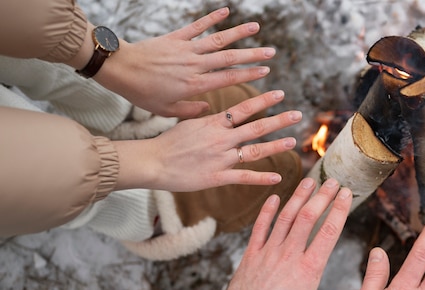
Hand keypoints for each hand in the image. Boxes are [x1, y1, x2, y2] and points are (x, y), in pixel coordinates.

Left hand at [94, 7, 276, 117]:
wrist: (120, 70)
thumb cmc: (142, 93)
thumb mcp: (166, 110)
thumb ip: (190, 111)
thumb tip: (208, 109)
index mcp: (194, 85)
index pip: (228, 78)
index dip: (249, 74)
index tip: (266, 72)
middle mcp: (194, 65)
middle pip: (229, 58)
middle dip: (253, 55)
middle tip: (272, 52)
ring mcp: (186, 49)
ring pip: (218, 40)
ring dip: (239, 33)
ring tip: (257, 28)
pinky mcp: (176, 38)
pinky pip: (197, 26)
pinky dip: (212, 18)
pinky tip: (226, 11)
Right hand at [113, 90, 300, 191]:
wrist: (152, 162)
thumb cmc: (166, 142)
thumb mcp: (186, 122)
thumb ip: (204, 118)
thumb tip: (212, 110)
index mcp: (214, 123)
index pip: (244, 108)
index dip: (264, 101)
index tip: (280, 93)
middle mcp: (221, 138)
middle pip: (256, 127)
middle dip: (279, 120)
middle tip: (298, 114)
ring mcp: (221, 158)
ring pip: (254, 151)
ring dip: (276, 146)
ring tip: (292, 141)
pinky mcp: (217, 176)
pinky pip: (244, 177)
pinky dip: (261, 178)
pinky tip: (277, 178)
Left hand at [214, 178, 353, 289]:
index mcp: (309, 268)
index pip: (328, 232)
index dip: (339, 209)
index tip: (346, 194)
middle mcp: (290, 254)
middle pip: (308, 217)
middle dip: (322, 196)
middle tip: (332, 181)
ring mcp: (269, 252)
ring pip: (286, 217)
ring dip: (298, 197)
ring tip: (308, 181)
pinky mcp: (252, 254)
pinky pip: (260, 227)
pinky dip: (267, 211)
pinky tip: (274, 198)